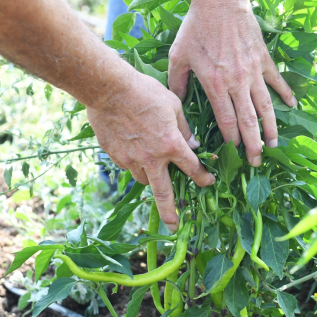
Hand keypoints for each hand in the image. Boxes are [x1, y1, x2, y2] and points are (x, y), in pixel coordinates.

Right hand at [87, 73, 214, 230]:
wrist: (108, 89)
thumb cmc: (144, 91)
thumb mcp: (173, 105)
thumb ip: (184, 128)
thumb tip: (194, 144)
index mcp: (171, 145)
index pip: (192, 168)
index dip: (203, 177)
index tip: (208, 182)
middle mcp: (152, 158)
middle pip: (163, 193)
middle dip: (170, 212)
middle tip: (175, 226)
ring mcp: (131, 159)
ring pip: (144, 179)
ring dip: (151, 179)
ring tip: (153, 172)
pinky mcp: (114, 155)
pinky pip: (128, 166)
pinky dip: (134, 163)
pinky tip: (133, 150)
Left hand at [168, 0, 296, 166]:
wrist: (220, 2)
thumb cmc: (196, 28)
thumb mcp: (178, 57)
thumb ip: (177, 84)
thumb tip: (175, 106)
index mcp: (215, 84)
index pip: (227, 120)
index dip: (232, 139)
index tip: (235, 152)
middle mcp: (237, 82)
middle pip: (249, 120)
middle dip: (253, 144)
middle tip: (257, 162)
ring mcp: (254, 72)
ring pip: (266, 107)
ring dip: (271, 128)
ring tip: (274, 145)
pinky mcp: (265, 60)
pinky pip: (277, 82)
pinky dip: (285, 95)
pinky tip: (292, 107)